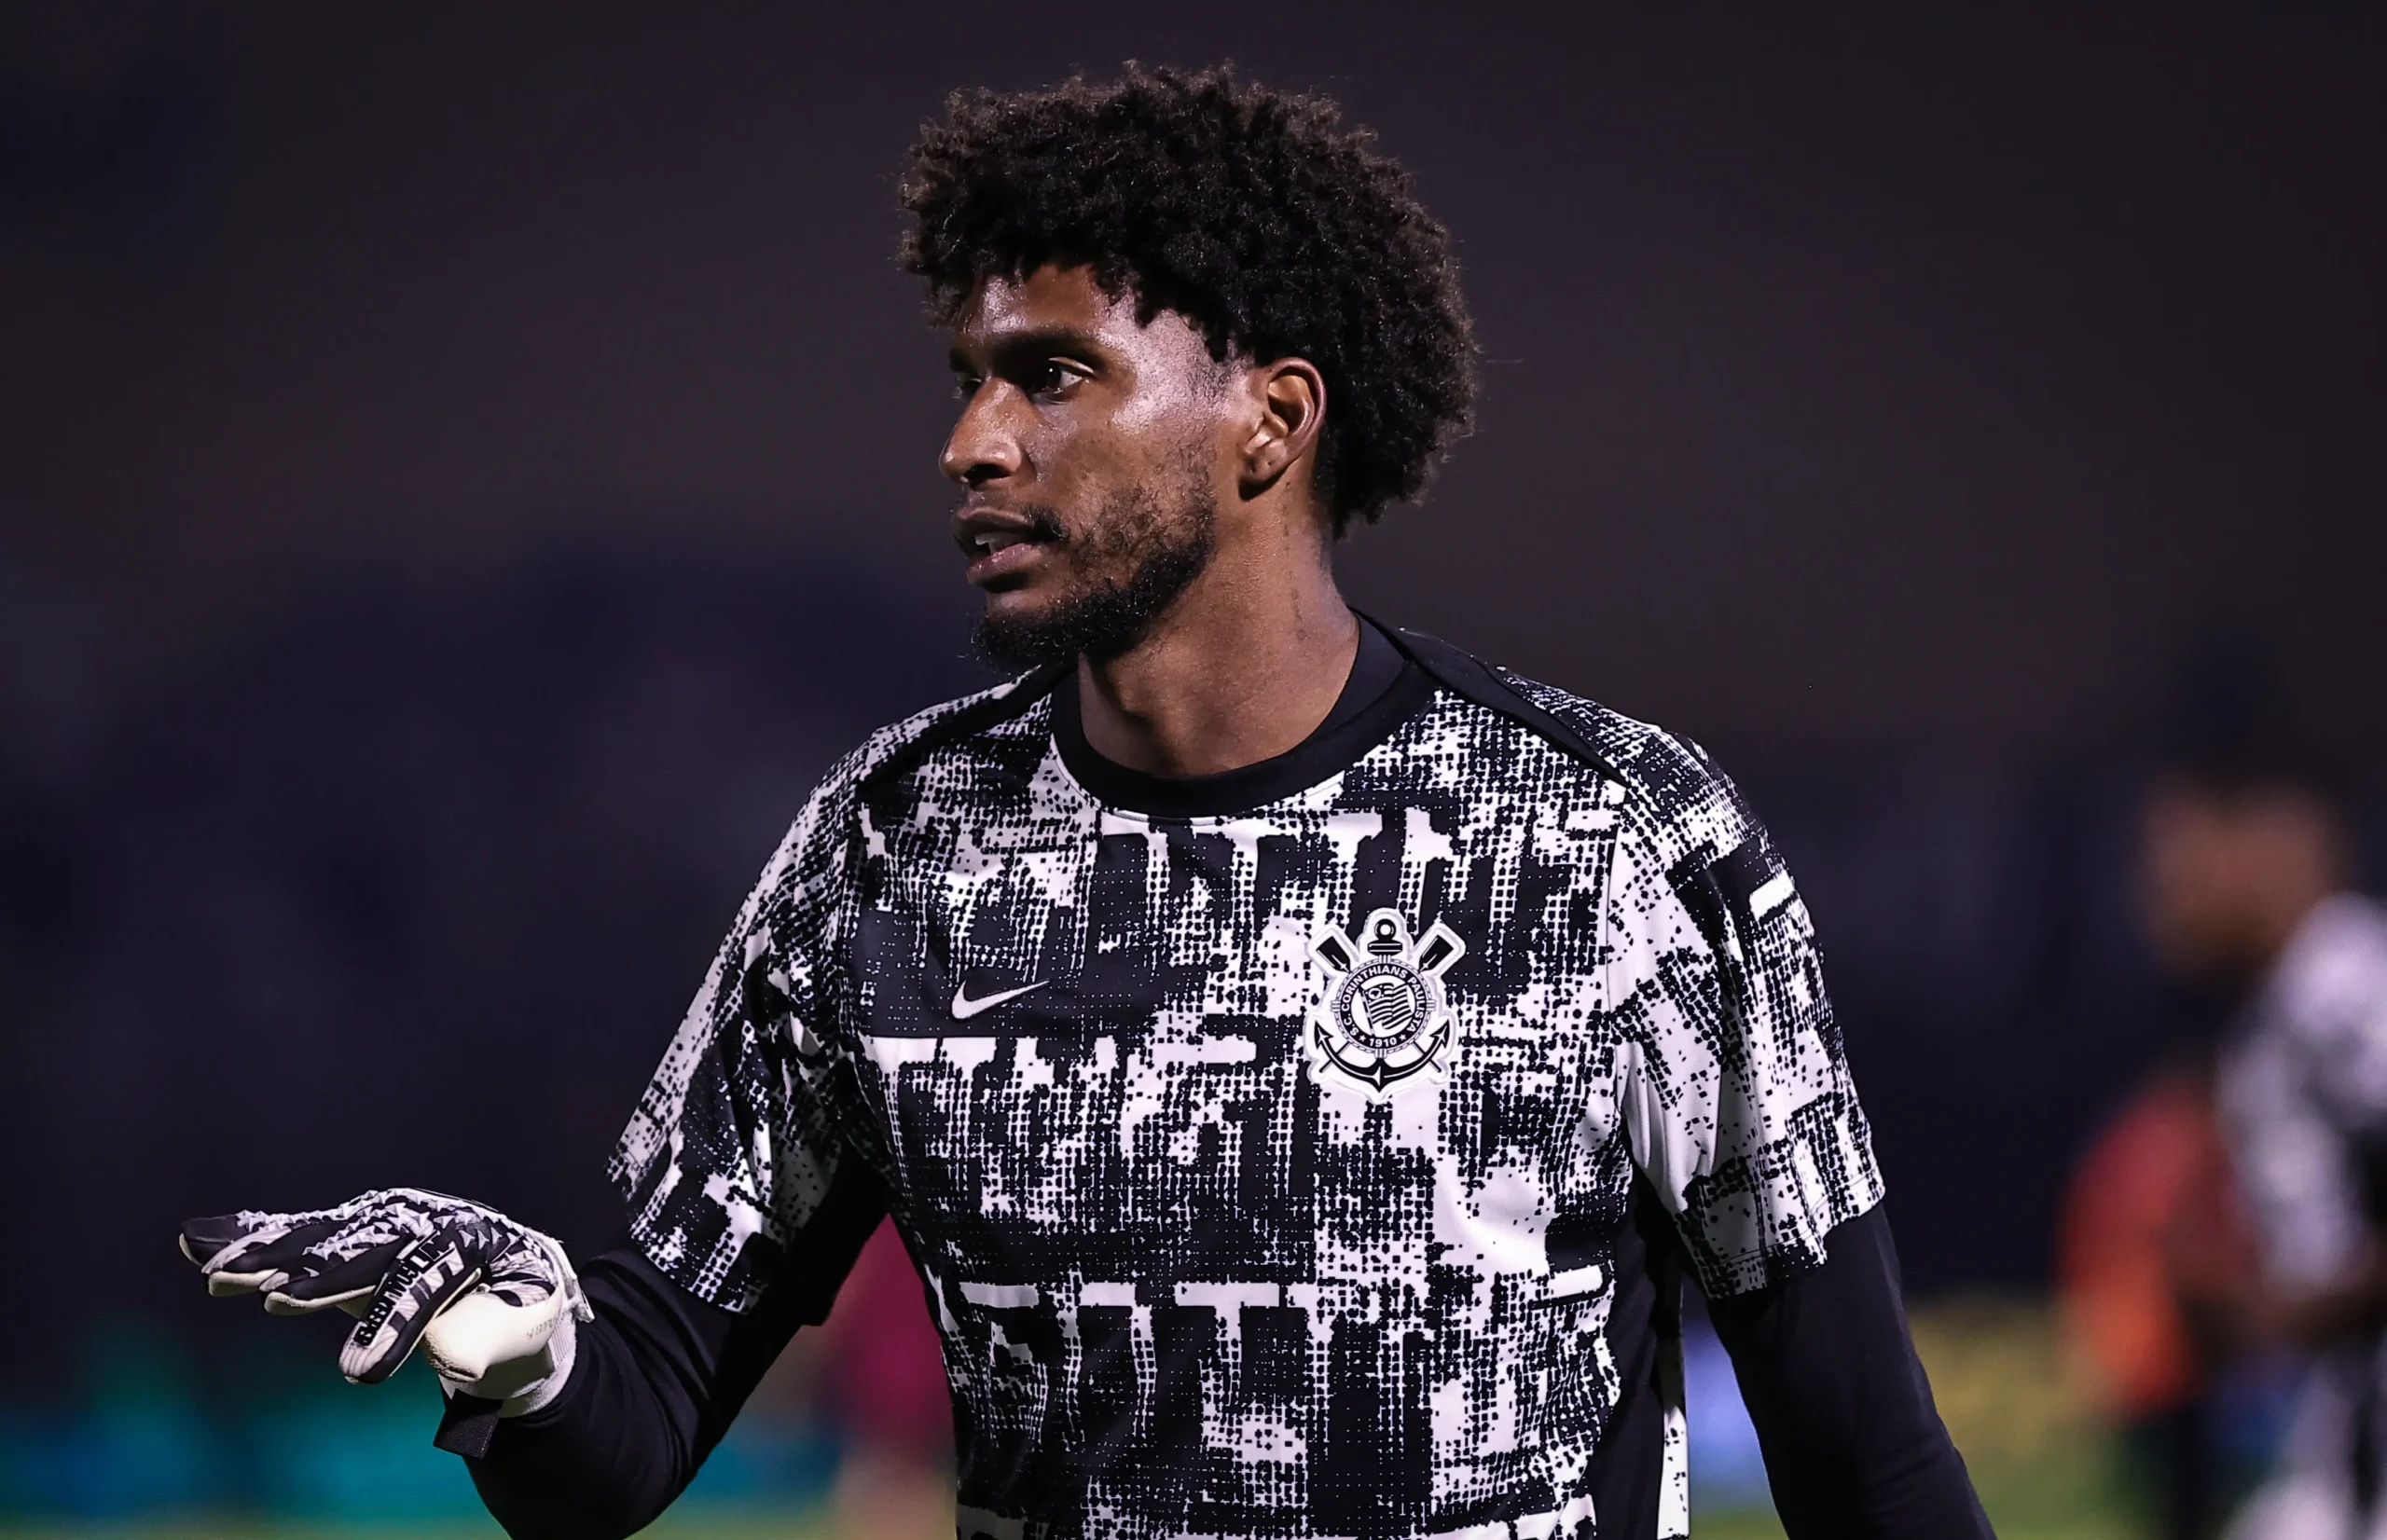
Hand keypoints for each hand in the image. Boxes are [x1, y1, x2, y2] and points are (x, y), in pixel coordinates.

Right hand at [179, 1188, 591, 1407]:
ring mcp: (384, 1221)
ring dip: (269, 1254)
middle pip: (367, 1247)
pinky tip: (195, 1238)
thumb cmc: (522, 1312)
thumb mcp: (527, 1328)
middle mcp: (422, 1219)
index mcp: (471, 1238)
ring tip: (217, 1273)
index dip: (392, 1322)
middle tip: (274, 1301)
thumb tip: (455, 1358)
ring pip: (322, 1238)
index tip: (357, 1374)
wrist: (515, 1285)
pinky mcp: (352, 1234)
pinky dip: (250, 1237)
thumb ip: (493, 1339)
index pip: (429, 1278)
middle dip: (319, 1274)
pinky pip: (297, 1234)